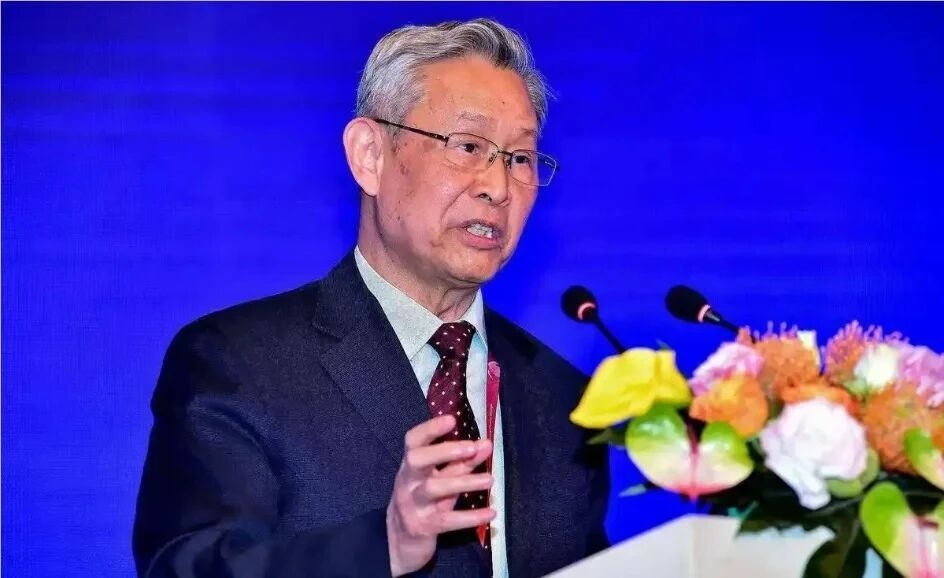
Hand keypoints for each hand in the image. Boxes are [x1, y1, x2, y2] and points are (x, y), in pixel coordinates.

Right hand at [386, 415, 493, 576]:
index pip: (413, 441)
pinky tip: (490, 513)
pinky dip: (470, 517)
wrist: (400, 543)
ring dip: (464, 481)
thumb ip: (462, 462)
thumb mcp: (441, 480)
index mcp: (411, 467)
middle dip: (445, 451)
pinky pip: (447, 520)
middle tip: (472, 448)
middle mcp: (407, 482)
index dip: (430, 428)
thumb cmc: (424, 503)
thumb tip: (486, 443)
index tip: (452, 420)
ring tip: (489, 480)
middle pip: (418, 459)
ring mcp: (412, 505)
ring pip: (433, 488)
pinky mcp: (423, 527)